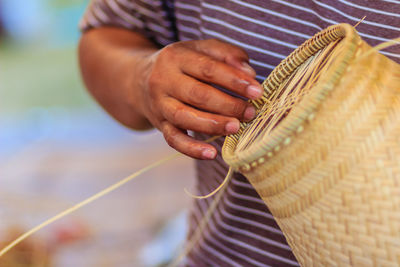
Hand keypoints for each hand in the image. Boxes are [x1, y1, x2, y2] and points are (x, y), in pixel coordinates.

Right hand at [133, 39, 262, 159]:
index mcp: (176, 57)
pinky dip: (191, 149)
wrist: (139, 80)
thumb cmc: (181, 64)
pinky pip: (173, 140)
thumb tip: (249, 72)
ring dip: (213, 125)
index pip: (208, 68)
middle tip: (250, 112)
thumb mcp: (199, 49)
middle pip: (197, 94)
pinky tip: (212, 154)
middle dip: (227, 105)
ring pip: (185, 117)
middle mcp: (163, 80)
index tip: (257, 91)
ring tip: (236, 128)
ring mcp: (160, 105)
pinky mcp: (160, 125)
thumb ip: (226, 54)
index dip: (234, 80)